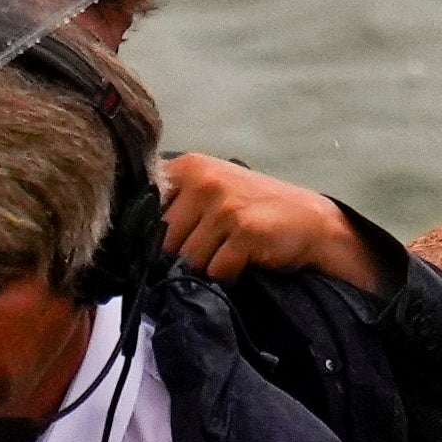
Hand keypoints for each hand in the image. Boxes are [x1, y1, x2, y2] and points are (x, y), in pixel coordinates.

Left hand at [153, 149, 381, 292]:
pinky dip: (229, 274)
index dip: (154, 231)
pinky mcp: (243, 231)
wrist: (311, 222)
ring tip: (231, 251)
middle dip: (184, 252)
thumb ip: (175, 202)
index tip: (178, 236)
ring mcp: (224, 205)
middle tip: (215, 244)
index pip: (145, 207)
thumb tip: (130, 237)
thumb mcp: (212, 191)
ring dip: (208, 265)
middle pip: (163, 240)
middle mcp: (204, 180)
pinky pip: (215, 270)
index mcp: (190, 166)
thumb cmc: (256, 210)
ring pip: (188, 259)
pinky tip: (245, 261)